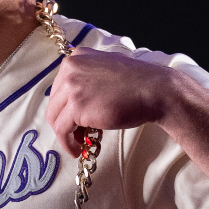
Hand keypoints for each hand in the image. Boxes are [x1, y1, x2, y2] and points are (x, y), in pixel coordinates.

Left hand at [46, 47, 178, 155]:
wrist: (154, 90)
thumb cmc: (135, 84)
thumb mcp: (105, 71)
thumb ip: (86, 80)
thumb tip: (72, 104)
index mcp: (76, 57)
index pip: (59, 88)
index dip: (65, 108)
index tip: (75, 122)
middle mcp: (70, 68)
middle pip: (54, 103)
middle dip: (64, 122)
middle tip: (78, 136)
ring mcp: (72, 86)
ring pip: (54, 118)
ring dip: (65, 135)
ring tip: (79, 145)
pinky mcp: (76, 106)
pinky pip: (62, 130)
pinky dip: (68, 143)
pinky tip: (77, 150)